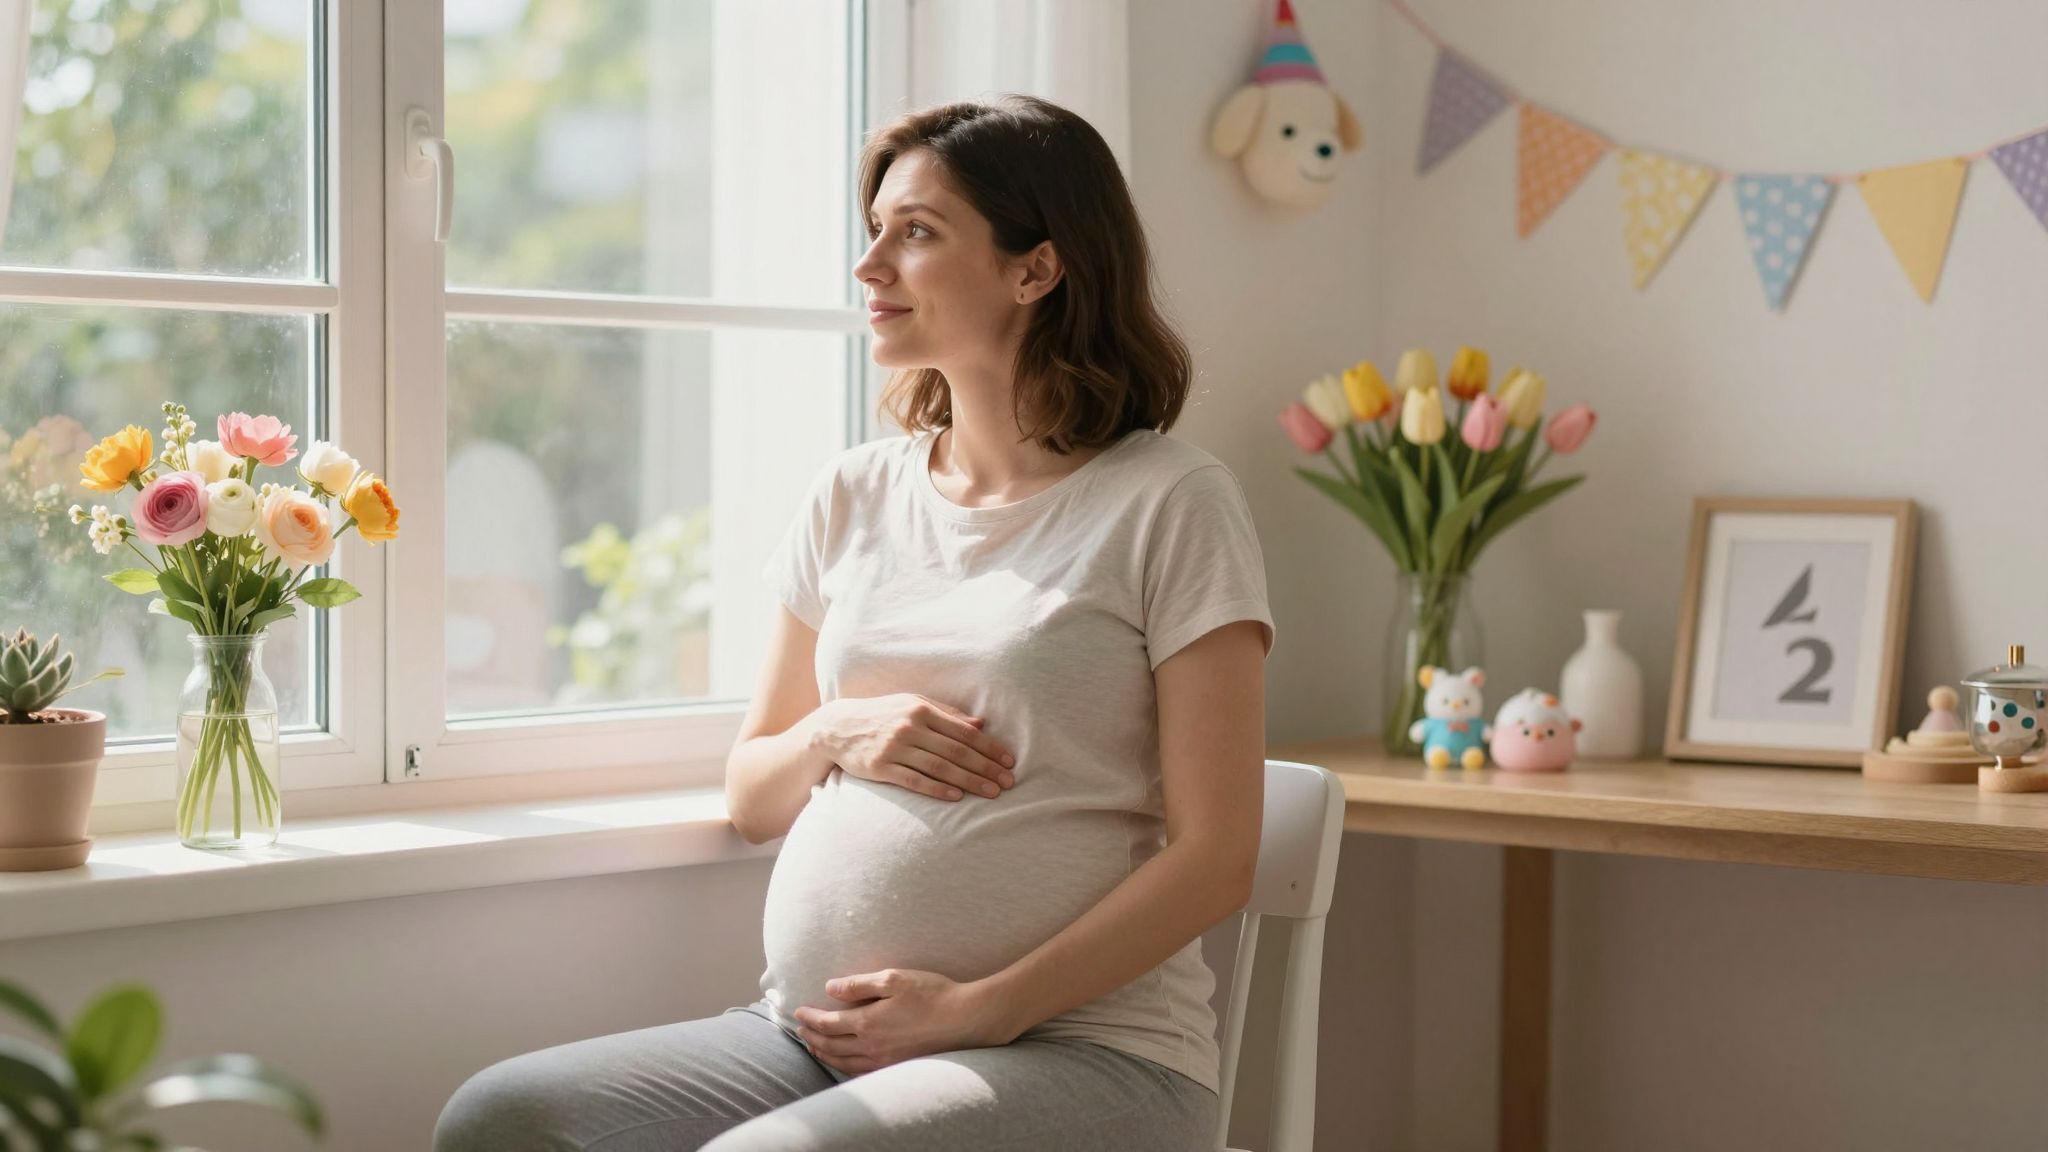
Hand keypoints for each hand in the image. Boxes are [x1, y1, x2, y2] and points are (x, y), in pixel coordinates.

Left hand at [792, 968, 1019, 1075]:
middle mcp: (871, 1047)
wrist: (965, 1020)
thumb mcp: (894, 979)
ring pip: (843, 1063)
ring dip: (824, 1054)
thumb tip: (831, 988)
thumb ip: (859, 984)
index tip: (798, 1012)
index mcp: (868, 1023)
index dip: (809, 1019)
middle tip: (800, 1030)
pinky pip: (860, 1072)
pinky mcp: (896, 1067)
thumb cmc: (932, 994)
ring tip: (814, 1047)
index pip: (827, 1024)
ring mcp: (884, 1061)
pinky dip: (843, 1066)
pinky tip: (844, 1061)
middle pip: (830, 1046)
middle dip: (811, 1038)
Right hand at [814, 694, 1016, 802]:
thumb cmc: (883, 714)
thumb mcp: (912, 704)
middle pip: (956, 751)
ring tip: (991, 792)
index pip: (963, 731)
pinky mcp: (880, 767)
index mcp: (921, 710)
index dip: (989, 747)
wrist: (838, 727)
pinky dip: (936, 789)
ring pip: (939, 767)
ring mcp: (894, 748)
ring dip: (968, 781)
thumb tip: (981, 724)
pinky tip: (956, 797)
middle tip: (1008, 782)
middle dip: (985, 768)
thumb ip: (947, 713)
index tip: (1009, 761)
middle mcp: (909, 727)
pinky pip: (914, 781)